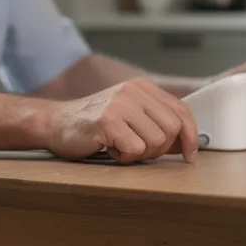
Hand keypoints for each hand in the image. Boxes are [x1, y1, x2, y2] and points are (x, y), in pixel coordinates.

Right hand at [45, 78, 199, 163]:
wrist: (54, 123)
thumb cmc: (93, 125)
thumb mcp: (129, 115)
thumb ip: (156, 123)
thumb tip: (187, 143)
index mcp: (143, 88)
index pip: (182, 111)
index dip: (191, 136)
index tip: (189, 156)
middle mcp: (134, 92)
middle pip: (173, 129)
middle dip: (160, 149)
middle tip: (138, 150)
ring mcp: (120, 105)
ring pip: (157, 141)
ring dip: (140, 154)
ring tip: (121, 147)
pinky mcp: (108, 121)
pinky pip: (136, 149)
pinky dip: (125, 157)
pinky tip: (111, 149)